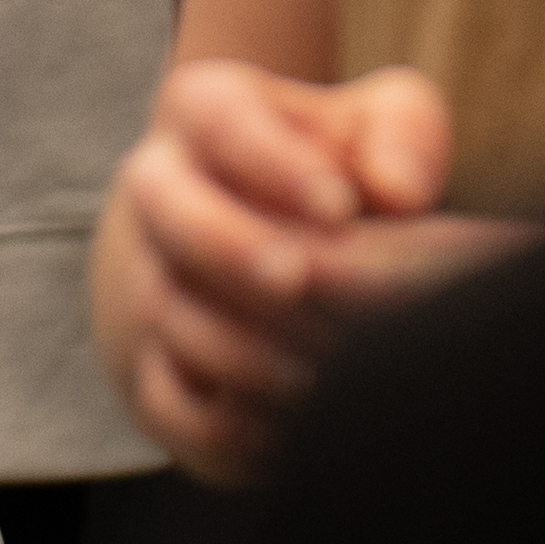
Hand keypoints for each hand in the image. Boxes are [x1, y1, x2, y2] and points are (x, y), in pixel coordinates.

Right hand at [86, 58, 522, 482]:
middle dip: (232, 250)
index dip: (274, 165)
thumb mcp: (375, 126)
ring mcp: (142, 281)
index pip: (222, 121)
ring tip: (326, 372)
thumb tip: (402, 193)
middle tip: (301, 281)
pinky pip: (168, 406)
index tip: (341, 206)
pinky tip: (298, 433)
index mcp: (204, 110)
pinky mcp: (147, 367)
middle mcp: (158, 188)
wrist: (242, 236)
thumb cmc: (332, 173)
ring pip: (172, 317)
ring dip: (248, 352)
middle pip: (171, 215)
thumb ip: (402, 134)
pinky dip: (229, 430)